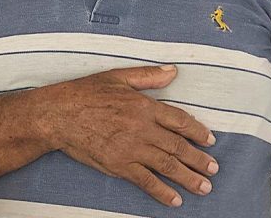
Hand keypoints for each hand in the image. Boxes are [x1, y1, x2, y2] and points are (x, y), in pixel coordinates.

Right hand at [42, 65, 217, 206]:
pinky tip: (174, 199)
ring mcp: (131, 148)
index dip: (198, 131)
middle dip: (199, 159)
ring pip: (168, 165)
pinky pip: (146, 181)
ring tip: (203, 187)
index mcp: (143, 105)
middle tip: (213, 169)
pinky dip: (162, 191)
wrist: (57, 114)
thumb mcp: (116, 76)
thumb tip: (173, 71)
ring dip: (189, 178)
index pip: (180, 121)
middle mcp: (142, 128)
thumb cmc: (83, 93)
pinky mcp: (118, 165)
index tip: (209, 140)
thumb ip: (147, 76)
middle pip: (178, 146)